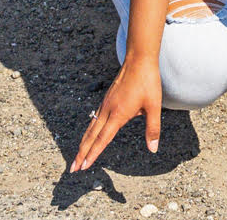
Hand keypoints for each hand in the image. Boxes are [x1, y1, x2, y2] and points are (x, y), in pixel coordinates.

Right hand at [70, 53, 163, 171]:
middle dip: (81, 153)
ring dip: (83, 143)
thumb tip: (153, 149)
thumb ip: (152, 129)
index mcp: (118, 114)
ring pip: (91, 128)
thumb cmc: (147, 82)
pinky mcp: (107, 99)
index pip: (102, 139)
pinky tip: (89, 135)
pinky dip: (89, 131)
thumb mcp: (154, 106)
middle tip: (73, 168)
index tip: (83, 166)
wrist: (138, 59)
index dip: (92, 154)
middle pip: (91, 136)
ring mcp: (105, 104)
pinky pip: (95, 119)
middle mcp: (107, 110)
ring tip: (78, 156)